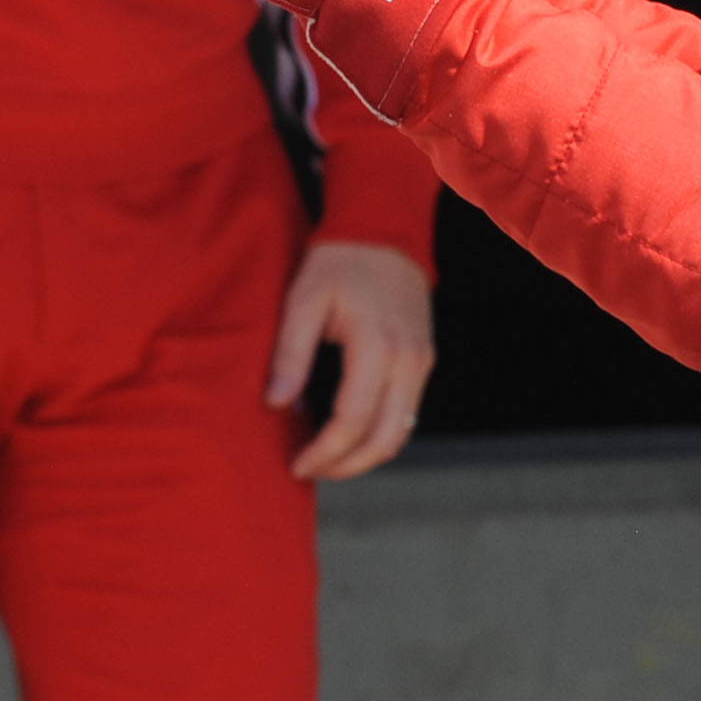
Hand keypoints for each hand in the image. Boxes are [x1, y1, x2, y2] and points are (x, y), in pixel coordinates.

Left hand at [267, 239, 435, 481]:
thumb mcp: (303, 301)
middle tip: (310, 469)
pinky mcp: (424, 360)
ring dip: (365, 456)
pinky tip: (349, 434)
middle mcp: (409, 359)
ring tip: (328, 459)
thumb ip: (291, 355)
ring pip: (401, 431)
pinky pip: (407, 413)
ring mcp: (422, 361)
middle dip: (346, 465)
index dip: (324, 451)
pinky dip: (380, 434)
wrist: (383, 230)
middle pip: (385, 438)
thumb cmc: (339, 262)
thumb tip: (276, 405)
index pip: (353, 420)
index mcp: (377, 345)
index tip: (297, 464)